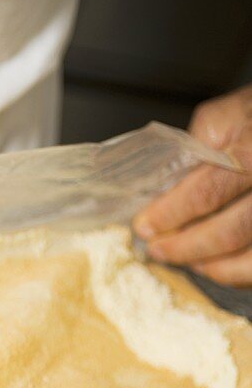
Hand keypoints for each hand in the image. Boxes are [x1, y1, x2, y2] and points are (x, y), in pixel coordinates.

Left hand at [133, 84, 251, 286]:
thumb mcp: (233, 113)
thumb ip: (199, 142)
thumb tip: (166, 185)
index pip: (210, 190)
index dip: (172, 214)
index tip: (145, 226)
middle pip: (231, 232)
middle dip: (186, 247)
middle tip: (158, 251)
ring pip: (251, 259)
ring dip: (211, 265)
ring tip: (186, 259)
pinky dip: (236, 273)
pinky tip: (216, 265)